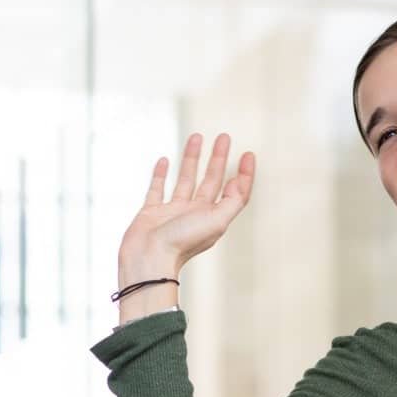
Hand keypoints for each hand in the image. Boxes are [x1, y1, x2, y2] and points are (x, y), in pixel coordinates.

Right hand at [118, 133, 255, 274]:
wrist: (149, 258)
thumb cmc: (182, 242)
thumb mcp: (217, 221)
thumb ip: (232, 201)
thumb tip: (239, 181)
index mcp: (213, 217)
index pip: (234, 192)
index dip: (243, 174)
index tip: (248, 154)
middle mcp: (195, 213)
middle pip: (211, 180)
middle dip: (218, 158)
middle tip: (224, 138)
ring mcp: (173, 212)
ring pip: (186, 179)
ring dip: (192, 159)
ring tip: (197, 138)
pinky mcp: (151, 212)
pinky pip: (157, 189)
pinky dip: (161, 174)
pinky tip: (165, 161)